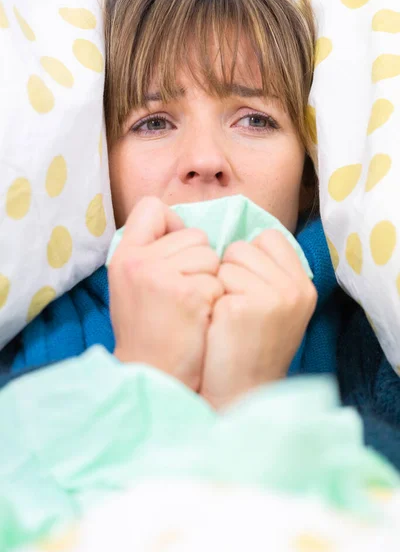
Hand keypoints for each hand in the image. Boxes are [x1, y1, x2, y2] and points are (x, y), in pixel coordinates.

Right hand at [108, 196, 222, 391]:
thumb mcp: (132, 284)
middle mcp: (138, 261)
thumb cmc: (148, 330)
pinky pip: (218, 280)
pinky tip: (200, 318)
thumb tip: (183, 228)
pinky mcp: (188, 295)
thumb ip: (151, 253)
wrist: (153, 374)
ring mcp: (162, 276)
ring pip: (210, 255)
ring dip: (210, 279)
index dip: (172, 224)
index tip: (176, 250)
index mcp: (123, 255)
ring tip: (193, 305)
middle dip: (198, 259)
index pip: (151, 207)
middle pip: (194, 233)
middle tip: (185, 291)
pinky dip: (216, 299)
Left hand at [200, 230, 316, 407]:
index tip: (245, 285)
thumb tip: (238, 242)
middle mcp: (294, 288)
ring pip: (228, 259)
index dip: (249, 256)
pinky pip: (215, 278)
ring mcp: (273, 296)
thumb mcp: (276, 306)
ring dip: (220, 282)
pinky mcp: (245, 306)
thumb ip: (268, 273)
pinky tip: (219, 322)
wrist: (241, 393)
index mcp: (304, 285)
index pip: (270, 238)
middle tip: (235, 304)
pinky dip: (211, 296)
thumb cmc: (249, 347)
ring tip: (228, 314)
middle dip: (232, 269)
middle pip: (244, 245)